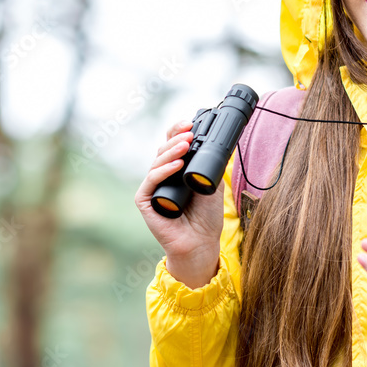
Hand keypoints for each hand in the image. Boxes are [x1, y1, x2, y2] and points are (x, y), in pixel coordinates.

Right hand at [134, 120, 225, 288]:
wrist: (201, 243)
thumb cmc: (206, 218)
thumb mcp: (212, 185)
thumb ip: (211, 166)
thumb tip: (221, 144)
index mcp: (175, 171)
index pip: (172, 145)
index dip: (177, 132)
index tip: (190, 123)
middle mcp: (161, 177)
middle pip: (162, 150)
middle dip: (176, 138)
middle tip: (190, 131)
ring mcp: (152, 188)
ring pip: (156, 162)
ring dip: (171, 151)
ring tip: (186, 144)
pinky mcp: (144, 201)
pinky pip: (151, 181)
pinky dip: (163, 171)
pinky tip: (176, 165)